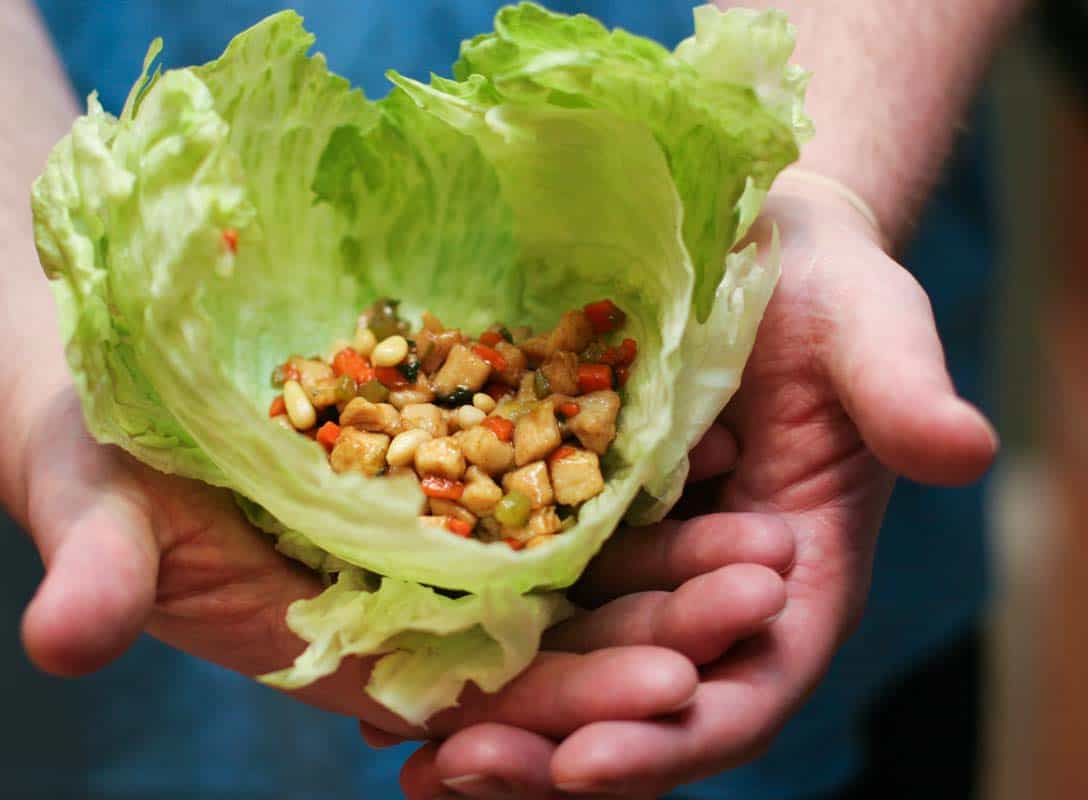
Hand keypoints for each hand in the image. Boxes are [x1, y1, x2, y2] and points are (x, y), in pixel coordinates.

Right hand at [19, 386, 794, 741]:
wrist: (133, 388)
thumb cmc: (106, 452)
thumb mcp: (95, 497)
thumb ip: (100, 565)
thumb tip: (64, 639)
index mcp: (344, 642)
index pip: (471, 700)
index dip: (562, 706)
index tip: (665, 689)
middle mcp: (414, 603)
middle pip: (554, 641)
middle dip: (658, 632)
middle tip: (765, 589)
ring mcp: (450, 538)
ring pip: (578, 570)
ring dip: (674, 564)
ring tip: (774, 539)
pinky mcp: (466, 468)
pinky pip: (562, 482)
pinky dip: (635, 478)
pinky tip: (716, 456)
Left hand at [398, 185, 998, 798]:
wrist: (744, 244)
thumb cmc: (824, 287)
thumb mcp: (870, 326)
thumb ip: (904, 392)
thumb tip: (963, 450)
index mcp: (792, 577)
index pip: (742, 685)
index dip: (673, 737)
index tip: (585, 764)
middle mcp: (703, 590)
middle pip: (633, 698)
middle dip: (547, 747)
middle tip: (451, 774)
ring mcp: (631, 561)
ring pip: (562, 660)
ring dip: (486, 711)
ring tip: (395, 746)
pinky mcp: (569, 518)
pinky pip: (510, 587)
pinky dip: (456, 628)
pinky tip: (381, 658)